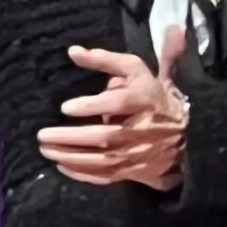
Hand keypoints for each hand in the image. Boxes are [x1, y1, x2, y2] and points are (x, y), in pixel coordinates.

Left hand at [37, 45, 188, 189]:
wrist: (183, 132)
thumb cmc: (151, 95)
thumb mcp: (136, 71)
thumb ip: (106, 60)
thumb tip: (73, 51)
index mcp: (145, 99)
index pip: (119, 103)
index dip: (92, 105)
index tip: (65, 107)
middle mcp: (142, 128)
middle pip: (104, 136)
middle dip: (71, 137)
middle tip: (43, 135)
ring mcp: (137, 152)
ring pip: (101, 159)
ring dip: (70, 156)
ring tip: (45, 149)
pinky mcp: (132, 169)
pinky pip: (104, 175)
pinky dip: (81, 173)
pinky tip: (61, 166)